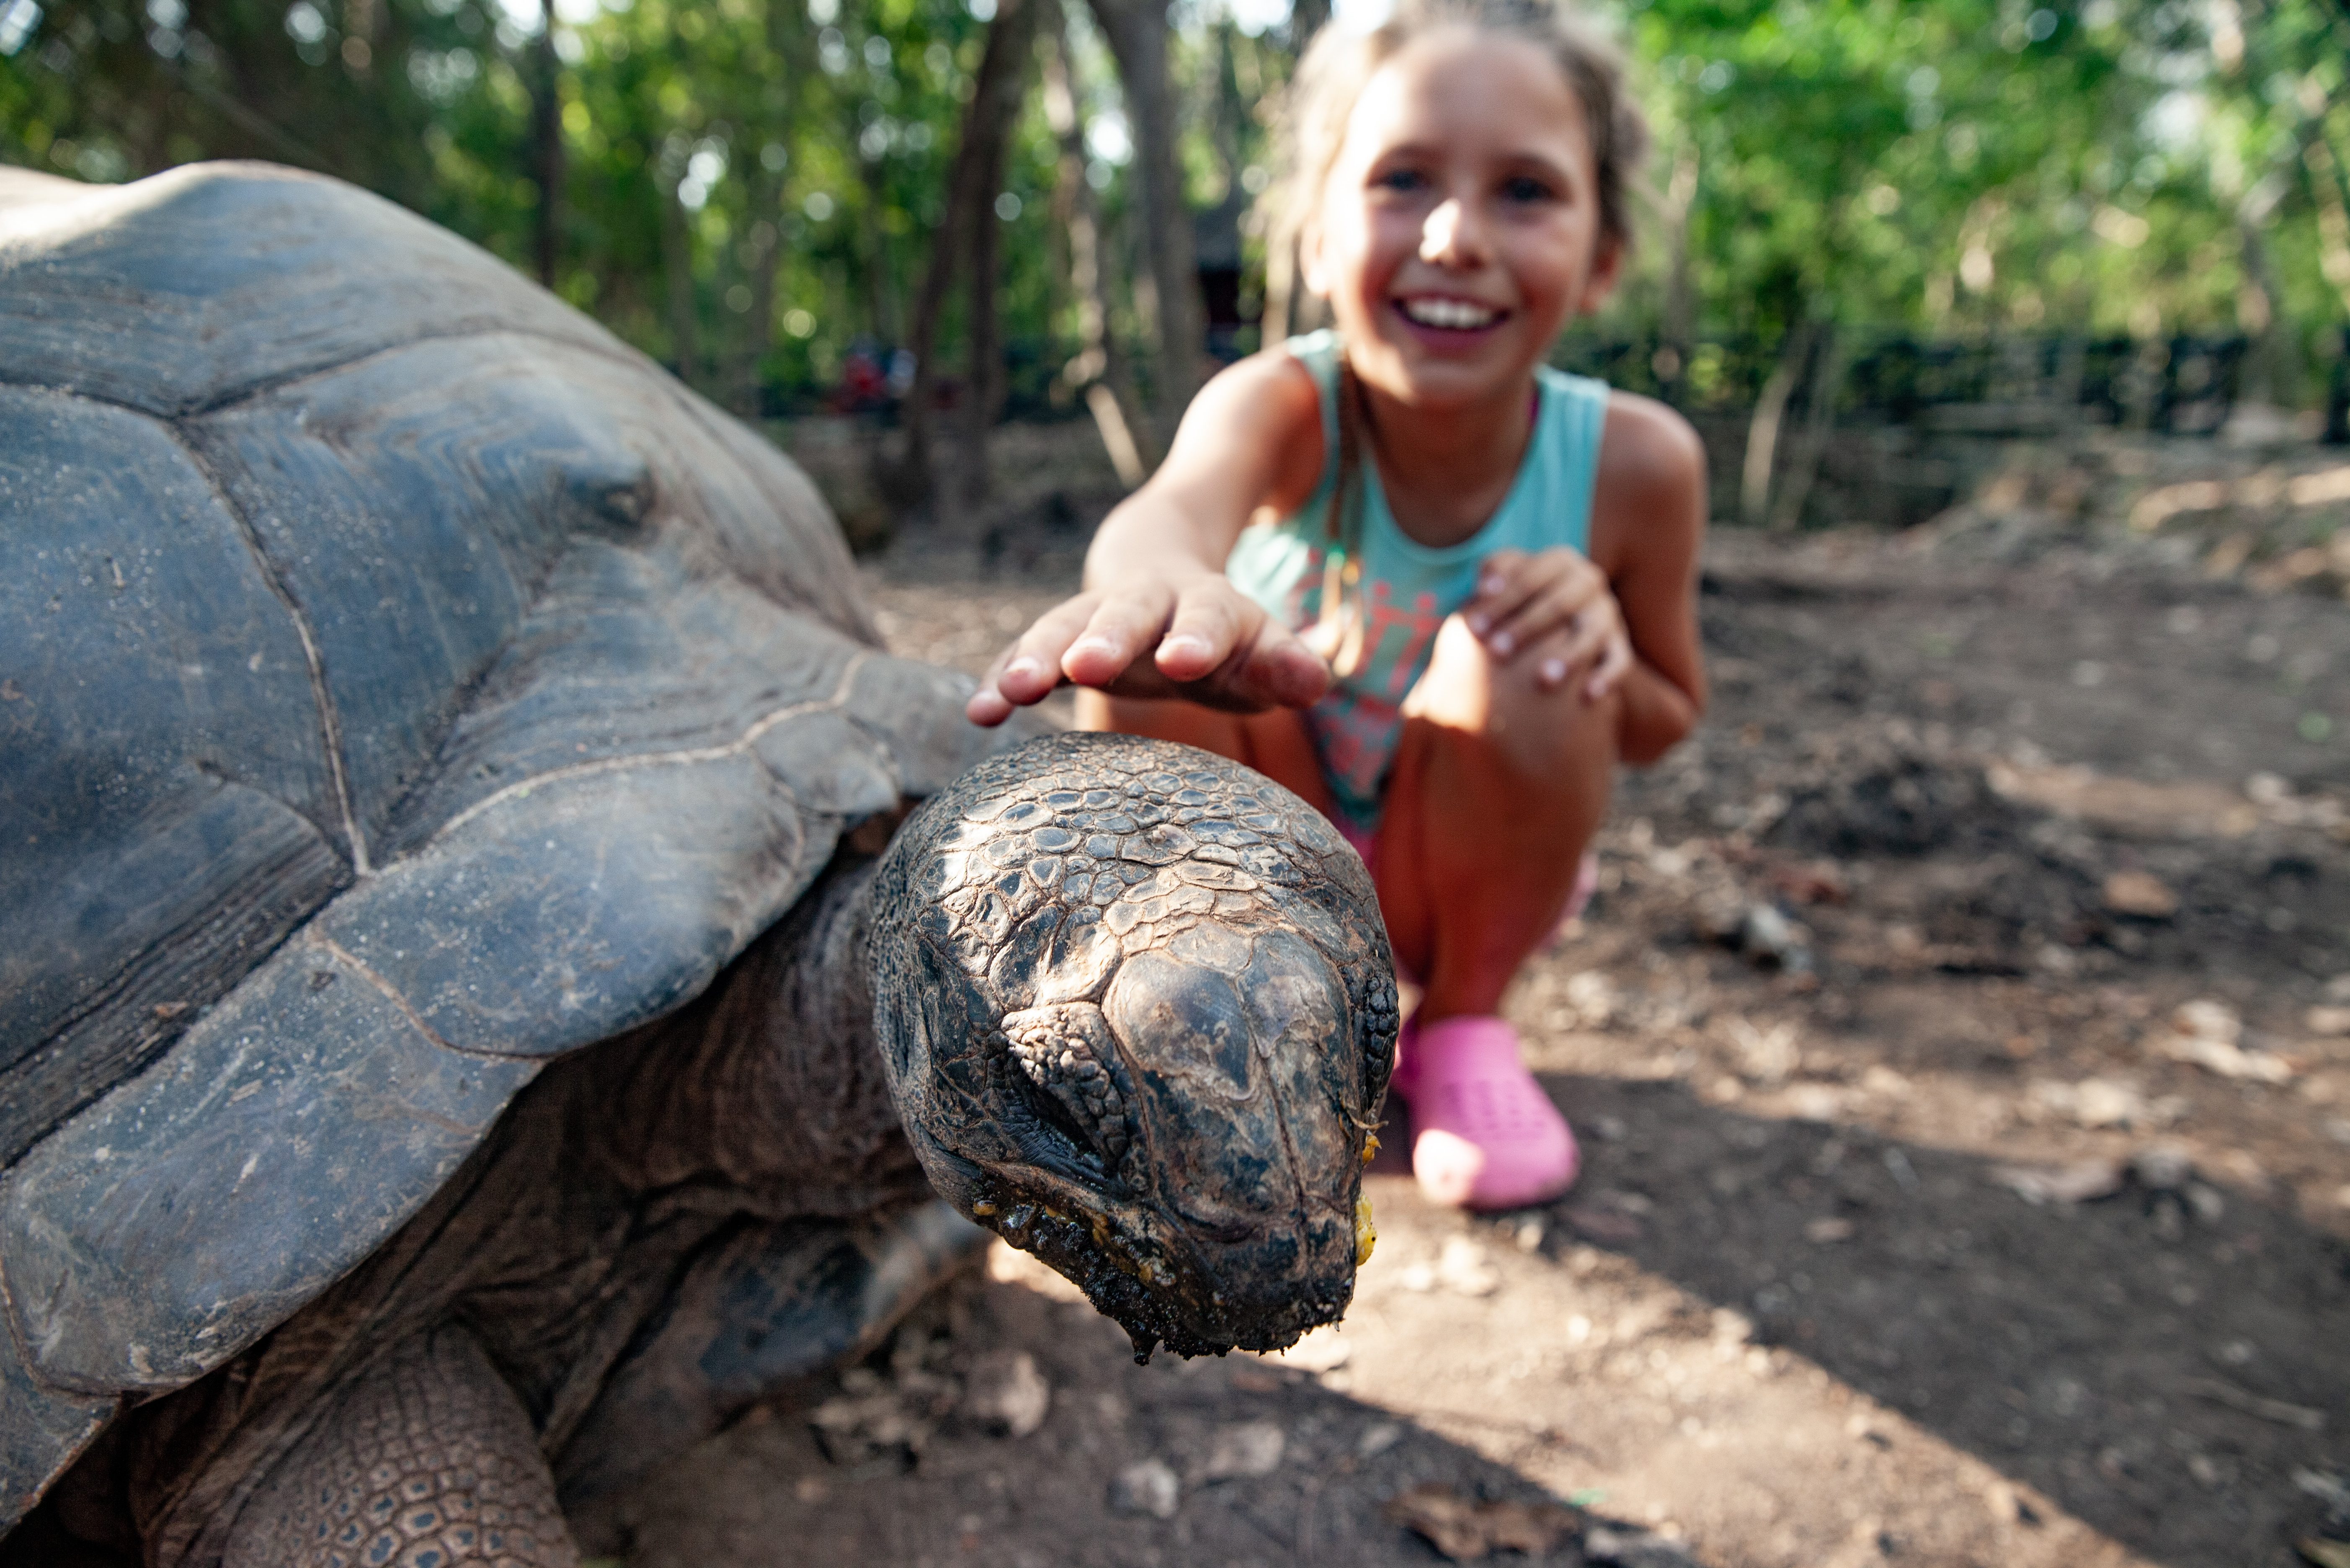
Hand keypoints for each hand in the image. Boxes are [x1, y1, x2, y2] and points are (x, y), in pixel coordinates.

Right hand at [966, 570, 1331, 724]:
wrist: (1161, 575)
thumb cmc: (1224, 639)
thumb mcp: (1260, 649)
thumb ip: (1285, 667)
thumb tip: (1315, 681)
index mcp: (1207, 605)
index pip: (1208, 618)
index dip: (1197, 638)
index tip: (1186, 661)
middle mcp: (1146, 603)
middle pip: (1127, 615)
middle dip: (1108, 639)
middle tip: (1088, 667)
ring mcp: (1093, 618)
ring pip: (1061, 627)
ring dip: (1038, 658)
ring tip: (1015, 691)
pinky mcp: (1056, 641)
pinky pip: (1021, 655)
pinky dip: (1000, 679)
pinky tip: (980, 712)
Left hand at [1462, 546, 1632, 701]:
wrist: (1564, 619)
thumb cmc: (1522, 597)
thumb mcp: (1509, 578)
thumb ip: (1495, 572)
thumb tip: (1483, 589)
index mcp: (1560, 560)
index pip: (1530, 577)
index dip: (1501, 600)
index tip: (1474, 626)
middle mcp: (1588, 581)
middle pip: (1559, 604)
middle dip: (1527, 628)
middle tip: (1496, 652)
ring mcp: (1607, 612)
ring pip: (1592, 633)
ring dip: (1569, 656)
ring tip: (1543, 680)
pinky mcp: (1620, 641)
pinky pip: (1620, 660)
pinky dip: (1607, 677)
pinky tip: (1587, 697)